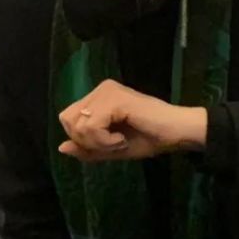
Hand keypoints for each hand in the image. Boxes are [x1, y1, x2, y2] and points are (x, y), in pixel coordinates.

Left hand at [58, 80, 206, 161]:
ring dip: (99, 142)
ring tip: (120, 141)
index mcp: (97, 98)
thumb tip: (61, 147)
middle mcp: (100, 90)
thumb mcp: (111, 149)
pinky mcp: (114, 98)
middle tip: (113, 143)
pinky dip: (105, 141)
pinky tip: (122, 139)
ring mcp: (107, 91)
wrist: (177, 134)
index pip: (68, 119)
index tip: (108, 144)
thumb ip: (87, 149)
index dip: (82, 139)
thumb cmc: (149, 139)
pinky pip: (92, 126)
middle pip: (68, 120)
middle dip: (87, 141)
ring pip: (78, 125)